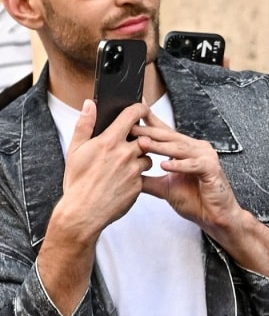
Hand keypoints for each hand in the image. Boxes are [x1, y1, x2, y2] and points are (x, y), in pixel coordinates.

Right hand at [53, 98, 151, 245]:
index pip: (130, 116)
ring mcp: (133, 171)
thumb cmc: (78, 181)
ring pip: (147, 158)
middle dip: (140, 138)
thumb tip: (90, 104)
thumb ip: (84, 124)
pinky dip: (137, 174)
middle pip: (144, 138)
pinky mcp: (138, 186)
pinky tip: (124, 179)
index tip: (142, 107)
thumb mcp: (75, 149)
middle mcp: (124, 154)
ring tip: (124, 163)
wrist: (84, 211)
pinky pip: (143, 175)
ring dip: (140, 158)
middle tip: (131, 141)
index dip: (139, 108)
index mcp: (108, 141)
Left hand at [136, 114, 240, 232]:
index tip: (130, 120)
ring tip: (143, 144)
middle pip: (170, 137)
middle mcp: (197, 148)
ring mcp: (206, 157)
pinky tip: (164, 165)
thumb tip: (128, 175)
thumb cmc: (197, 202)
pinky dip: (179, 165)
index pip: (165, 132)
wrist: (216, 219)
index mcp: (186, 149)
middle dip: (150, 133)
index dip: (149, 125)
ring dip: (160, 147)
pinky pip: (193, 165)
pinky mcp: (212, 169)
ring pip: (180, 149)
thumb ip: (148, 180)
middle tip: (132, 130)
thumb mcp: (165, 188)